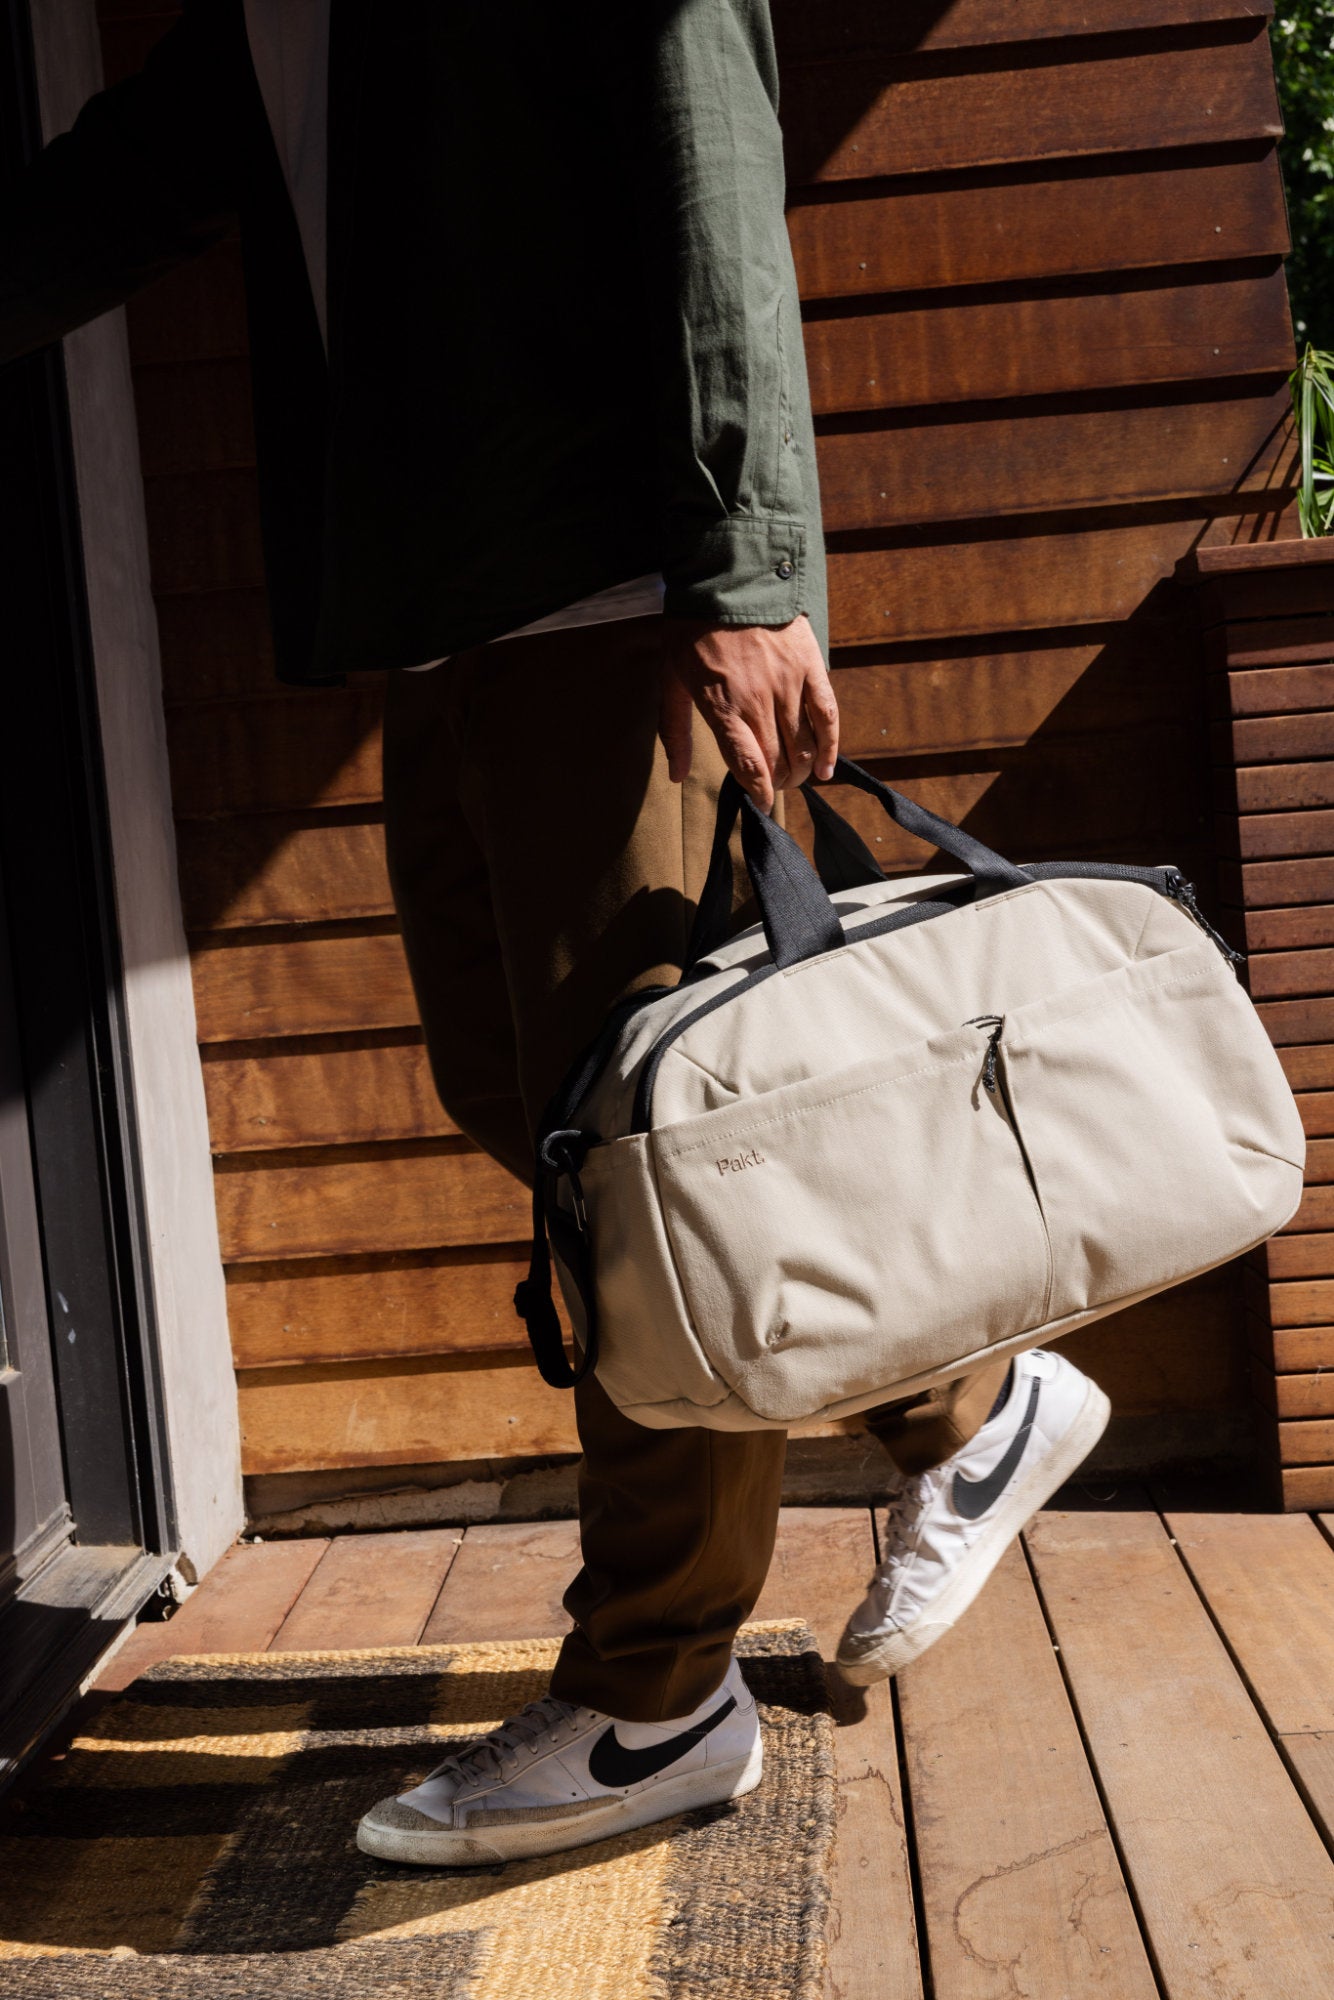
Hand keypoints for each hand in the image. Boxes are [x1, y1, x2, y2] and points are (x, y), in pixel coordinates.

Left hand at [659, 615, 838, 814]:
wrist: (728, 577)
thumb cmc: (692, 630)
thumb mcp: (670, 678)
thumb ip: (674, 730)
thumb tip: (675, 776)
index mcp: (723, 706)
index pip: (748, 765)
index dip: (757, 792)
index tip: (760, 805)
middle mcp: (758, 701)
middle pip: (778, 761)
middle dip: (778, 782)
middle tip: (775, 784)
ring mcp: (788, 684)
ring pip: (804, 745)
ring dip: (802, 769)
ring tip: (796, 775)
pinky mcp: (810, 667)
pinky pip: (827, 715)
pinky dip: (831, 746)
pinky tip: (827, 768)